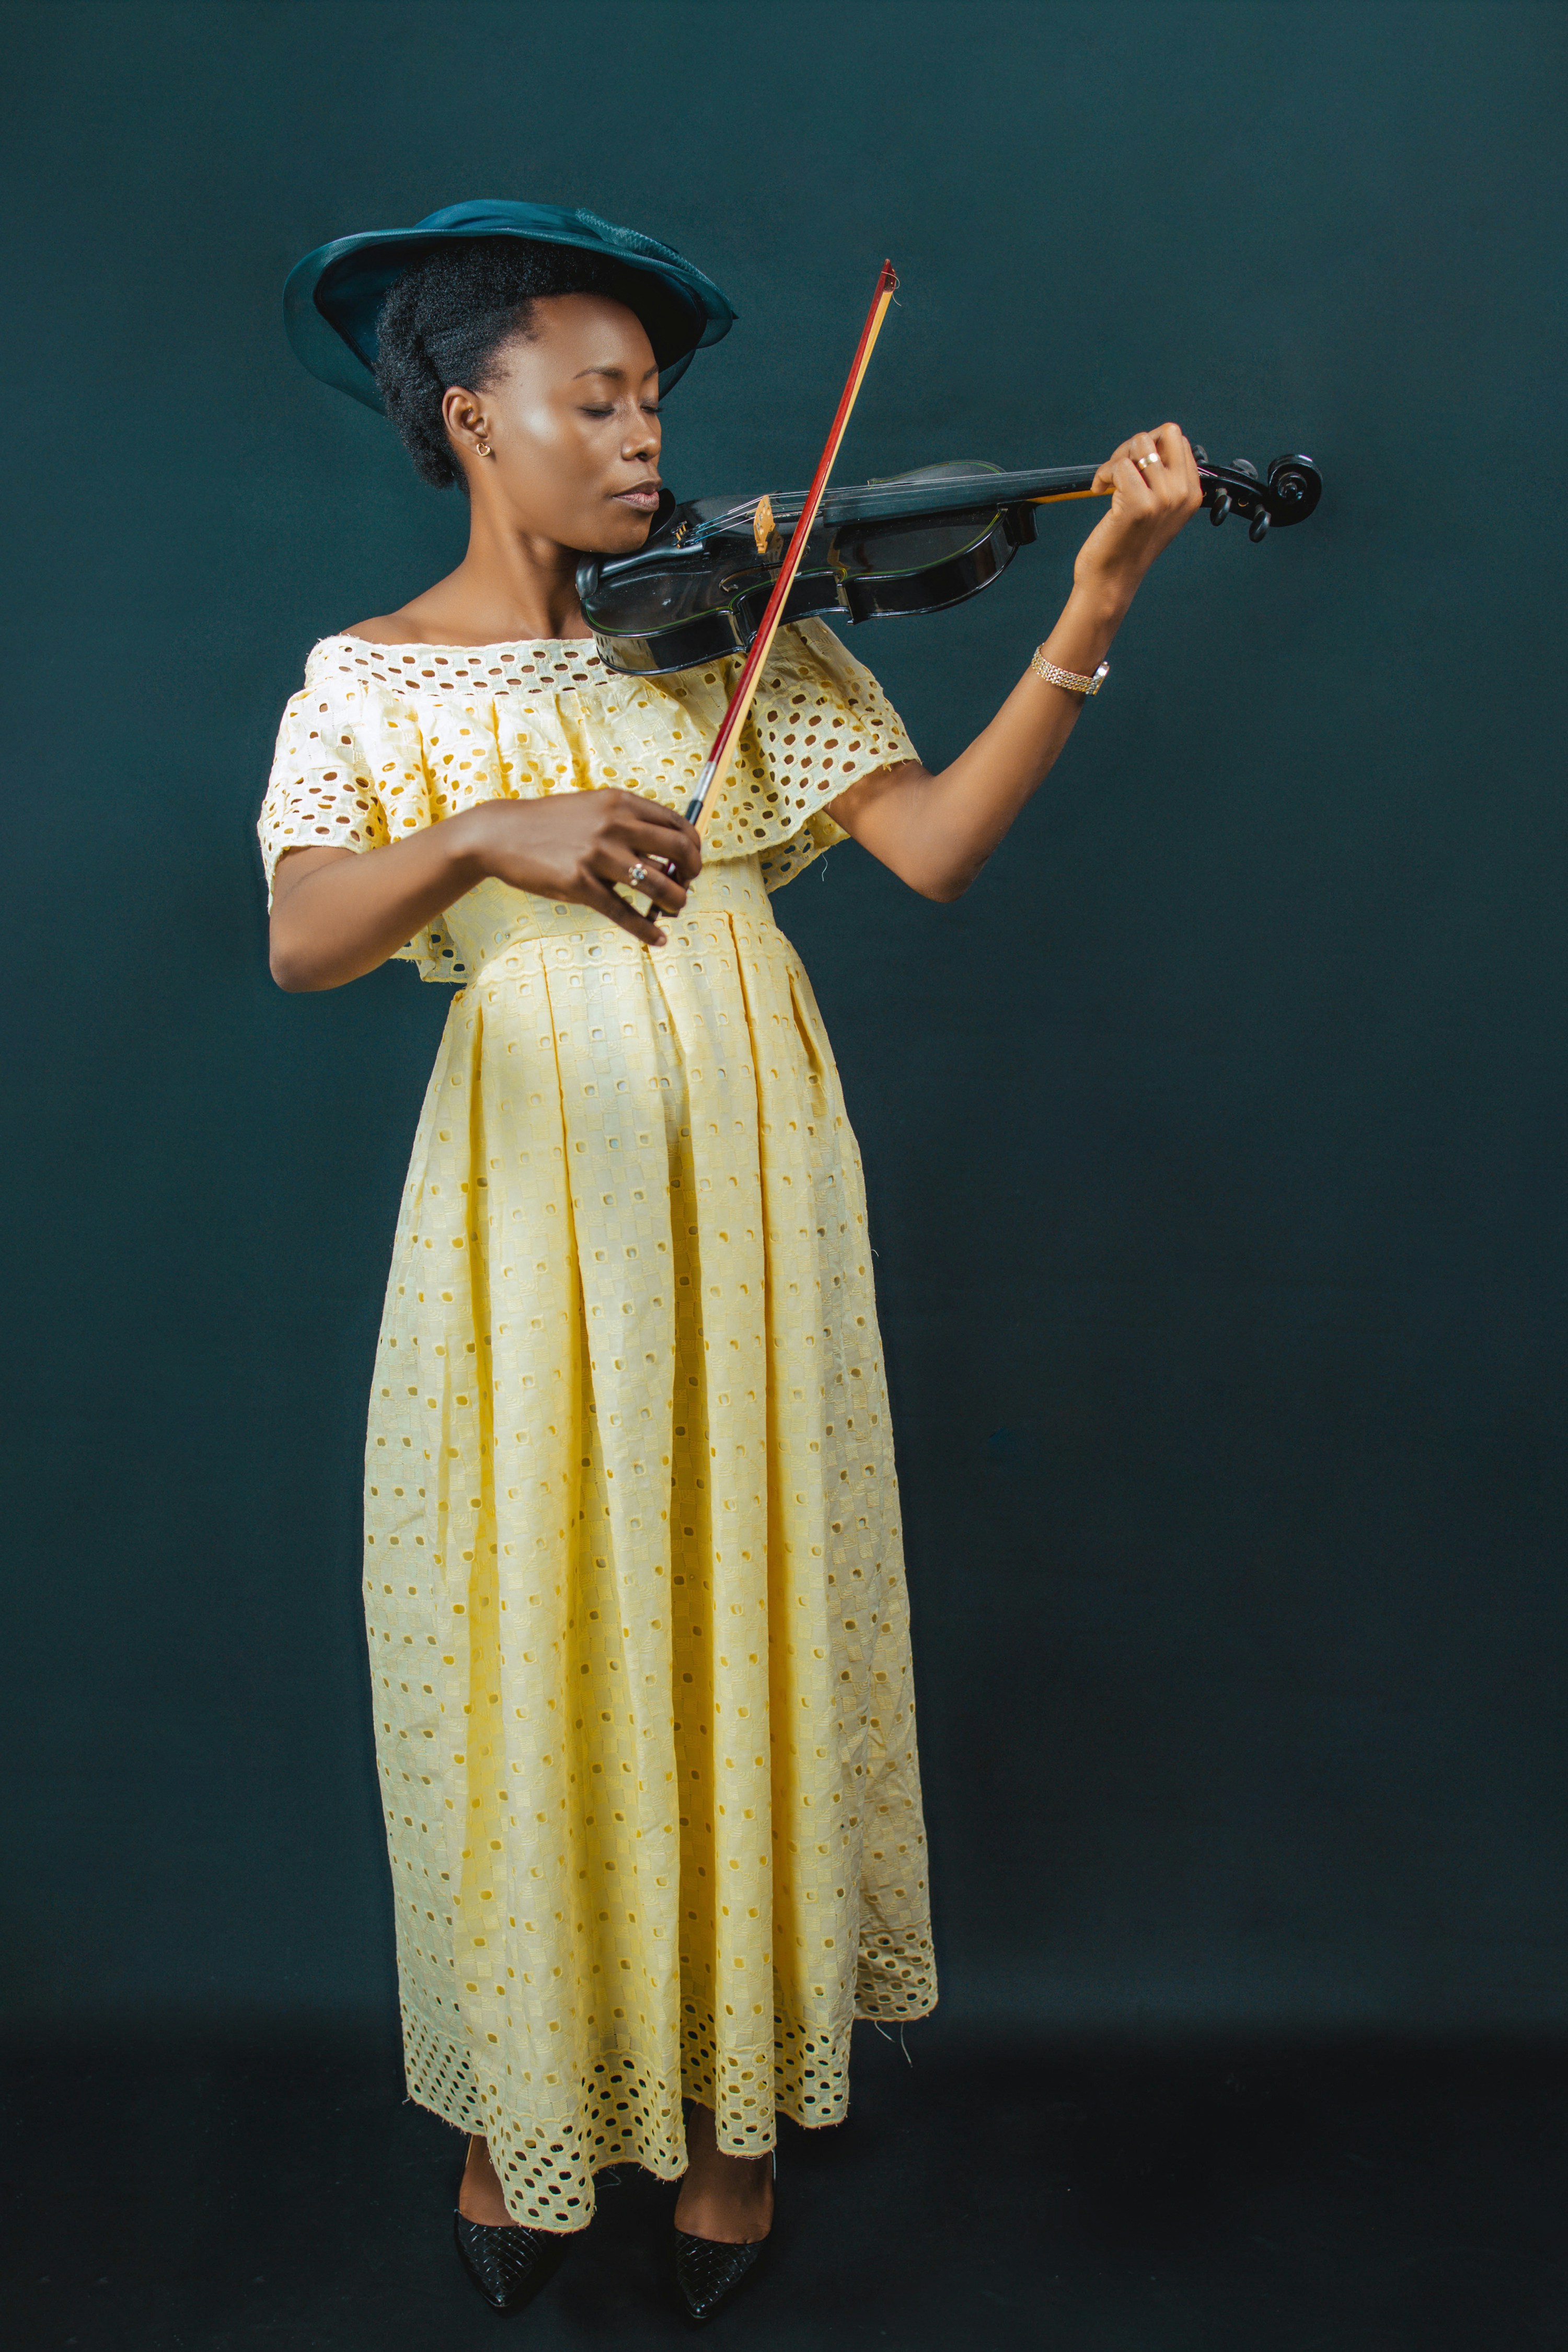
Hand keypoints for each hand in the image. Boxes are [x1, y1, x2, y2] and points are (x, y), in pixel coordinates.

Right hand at [454, 787, 701, 946]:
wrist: (501, 833)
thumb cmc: (550, 824)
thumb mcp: (593, 808)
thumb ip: (628, 822)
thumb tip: (668, 849)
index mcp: (621, 804)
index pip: (678, 825)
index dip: (694, 848)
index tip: (691, 864)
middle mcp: (614, 825)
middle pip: (678, 852)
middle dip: (691, 875)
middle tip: (686, 888)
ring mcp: (597, 855)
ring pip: (658, 884)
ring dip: (676, 902)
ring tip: (674, 910)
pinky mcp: (579, 884)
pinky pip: (624, 912)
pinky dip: (646, 930)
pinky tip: (657, 939)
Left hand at [1074, 423, 1203, 601]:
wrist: (1112, 581)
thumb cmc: (1128, 544)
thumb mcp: (1158, 510)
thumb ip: (1163, 479)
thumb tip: (1151, 443)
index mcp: (1192, 494)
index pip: (1177, 441)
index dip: (1149, 447)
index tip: (1133, 469)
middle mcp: (1182, 494)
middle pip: (1166, 432)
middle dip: (1137, 444)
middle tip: (1120, 469)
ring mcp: (1163, 498)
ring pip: (1140, 444)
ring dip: (1117, 457)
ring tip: (1109, 481)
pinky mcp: (1139, 503)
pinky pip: (1119, 464)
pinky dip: (1103, 473)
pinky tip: (1100, 490)